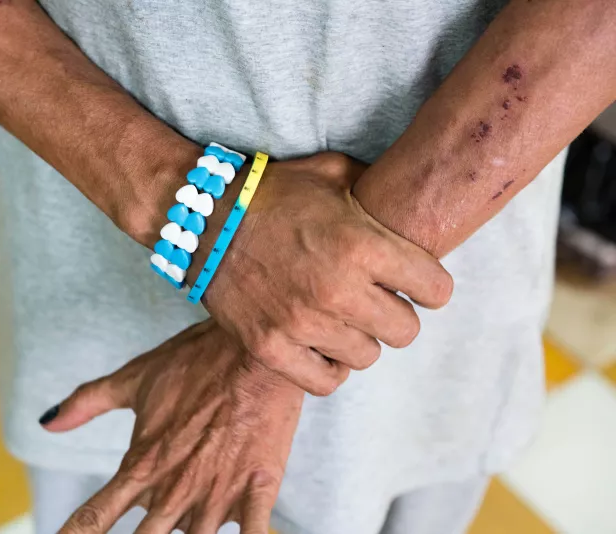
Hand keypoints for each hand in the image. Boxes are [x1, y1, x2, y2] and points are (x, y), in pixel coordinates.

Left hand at [41, 320, 302, 533]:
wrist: (256, 347)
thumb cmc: (197, 359)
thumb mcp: (136, 377)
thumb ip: (88, 402)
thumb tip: (47, 422)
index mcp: (143, 463)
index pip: (97, 516)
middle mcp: (175, 487)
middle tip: (147, 525)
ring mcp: (217, 492)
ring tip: (187, 522)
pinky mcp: (258, 488)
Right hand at [193, 152, 453, 394]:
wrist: (204, 218)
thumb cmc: (272, 193)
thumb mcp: (332, 172)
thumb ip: (377, 189)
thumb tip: (410, 201)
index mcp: (360, 244)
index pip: (436, 290)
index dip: (429, 285)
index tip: (415, 282)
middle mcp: (335, 289)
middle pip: (406, 331)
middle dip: (398, 314)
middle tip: (377, 301)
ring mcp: (300, 324)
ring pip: (367, 357)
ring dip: (360, 338)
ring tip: (343, 318)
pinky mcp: (269, 347)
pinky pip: (325, 382)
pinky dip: (329, 367)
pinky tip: (322, 344)